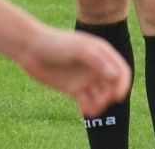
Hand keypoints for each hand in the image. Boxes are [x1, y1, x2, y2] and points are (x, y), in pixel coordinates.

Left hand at [16, 27, 132, 117]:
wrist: (31, 49)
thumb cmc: (55, 43)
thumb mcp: (77, 49)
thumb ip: (96, 60)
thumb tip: (114, 76)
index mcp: (102, 53)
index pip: (121, 71)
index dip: (123, 84)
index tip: (117, 97)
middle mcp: (97, 66)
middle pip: (112, 86)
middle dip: (108, 97)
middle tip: (97, 104)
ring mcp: (86, 78)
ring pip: (100, 96)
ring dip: (99, 105)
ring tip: (88, 110)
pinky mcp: (75, 88)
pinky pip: (87, 102)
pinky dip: (88, 108)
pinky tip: (82, 111)